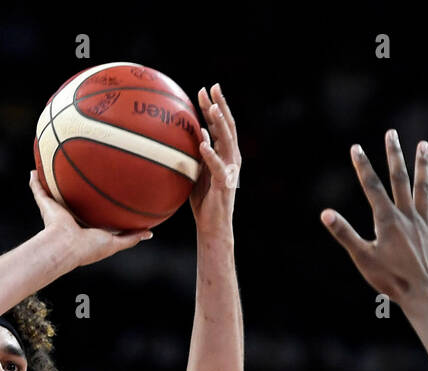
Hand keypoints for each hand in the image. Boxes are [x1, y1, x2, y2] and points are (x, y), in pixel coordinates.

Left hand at [28, 169, 151, 266]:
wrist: (62, 243)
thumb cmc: (53, 226)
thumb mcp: (46, 202)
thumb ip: (38, 188)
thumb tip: (32, 172)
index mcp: (81, 229)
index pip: (91, 221)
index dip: (98, 214)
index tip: (104, 208)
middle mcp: (94, 237)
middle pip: (109, 229)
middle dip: (118, 223)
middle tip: (127, 214)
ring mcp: (104, 243)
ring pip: (123, 236)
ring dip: (134, 231)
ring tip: (144, 223)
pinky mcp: (112, 245)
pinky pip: (130, 240)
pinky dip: (139, 236)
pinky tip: (149, 231)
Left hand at [189, 83, 240, 233]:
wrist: (212, 225)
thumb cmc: (204, 200)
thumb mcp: (197, 171)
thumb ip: (197, 153)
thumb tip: (196, 134)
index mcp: (225, 153)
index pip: (221, 125)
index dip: (214, 106)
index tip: (204, 89)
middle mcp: (231, 158)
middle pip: (228, 127)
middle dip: (220, 105)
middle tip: (212, 87)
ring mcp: (230, 170)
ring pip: (227, 142)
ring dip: (220, 124)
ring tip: (212, 108)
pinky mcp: (225, 184)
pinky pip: (217, 167)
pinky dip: (211, 154)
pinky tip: (203, 143)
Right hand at [321, 131, 427, 307]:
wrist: (423, 295)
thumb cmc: (390, 280)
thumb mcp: (362, 258)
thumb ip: (344, 234)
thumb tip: (325, 214)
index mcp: (387, 220)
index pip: (372, 187)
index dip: (363, 166)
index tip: (356, 148)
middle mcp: (408, 216)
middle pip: (400, 179)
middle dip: (394, 155)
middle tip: (391, 134)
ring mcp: (425, 225)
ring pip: (423, 189)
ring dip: (423, 166)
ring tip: (423, 145)